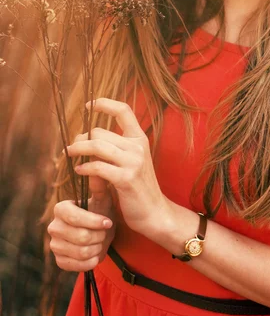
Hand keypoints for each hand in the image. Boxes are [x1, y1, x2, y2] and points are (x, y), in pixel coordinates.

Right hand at [48, 177, 115, 271]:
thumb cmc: (102, 214)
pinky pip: (77, 266)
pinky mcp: (59, 261)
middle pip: (80, 236)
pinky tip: (96, 254)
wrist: (101, 235)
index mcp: (61, 208)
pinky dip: (91, 261)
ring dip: (97, 248)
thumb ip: (99, 185)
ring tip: (101, 241)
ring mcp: (54, 245)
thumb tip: (97, 162)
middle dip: (99, 236)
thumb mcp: (104, 200)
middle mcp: (53, 226)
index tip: (108, 222)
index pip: (74, 217)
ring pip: (81, 251)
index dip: (93, 221)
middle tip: (105, 232)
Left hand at [65, 98, 170, 238]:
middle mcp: (138, 146)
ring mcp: (133, 162)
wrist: (155, 212)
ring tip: (68, 154)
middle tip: (71, 147)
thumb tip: (91, 136)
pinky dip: (84, 167)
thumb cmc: (139, 187)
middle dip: (81, 138)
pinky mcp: (126, 179)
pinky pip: (98, 167)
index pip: (123, 110)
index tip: (88, 105)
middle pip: (100, 131)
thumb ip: (118, 147)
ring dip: (77, 149)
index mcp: (140, 139)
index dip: (104, 104)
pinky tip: (79, 171)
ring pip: (96, 146)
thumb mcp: (133, 161)